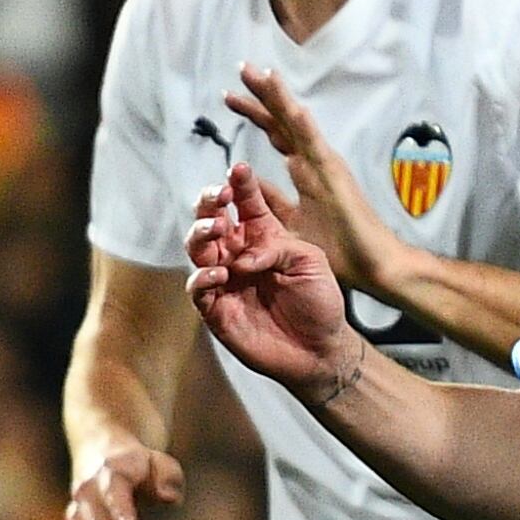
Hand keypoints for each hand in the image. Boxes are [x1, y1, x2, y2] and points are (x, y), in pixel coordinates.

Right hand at [187, 164, 366, 402]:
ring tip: (216, 229)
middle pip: (211, 220)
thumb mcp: (311, 262)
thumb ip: (279, 247)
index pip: (245, 204)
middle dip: (209, 203)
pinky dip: (202, 277)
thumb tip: (243, 256)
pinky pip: (198, 288)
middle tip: (219, 196)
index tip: (238, 170)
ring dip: (201, 234)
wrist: (321, 349)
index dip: (239, 185)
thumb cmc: (319, 303)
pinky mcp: (217, 310)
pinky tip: (220, 272)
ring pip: (197, 249)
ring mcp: (225, 281)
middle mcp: (238, 255)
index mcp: (263, 237)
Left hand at [222, 65, 400, 295]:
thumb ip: (271, 203)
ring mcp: (326, 166)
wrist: (373, 267)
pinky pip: (315, 147)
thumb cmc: (340, 250)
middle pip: (283, 121)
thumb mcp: (291, 225)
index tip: (230, 95)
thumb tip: (246, 186)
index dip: (256, 113)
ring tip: (262, 73)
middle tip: (241, 68)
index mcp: (306, 171)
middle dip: (262, 94)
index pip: (276, 133)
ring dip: (280, 99)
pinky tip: (290, 106)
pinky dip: (302, 125)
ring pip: (298, 124)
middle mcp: (315, 162)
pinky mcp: (335, 177)